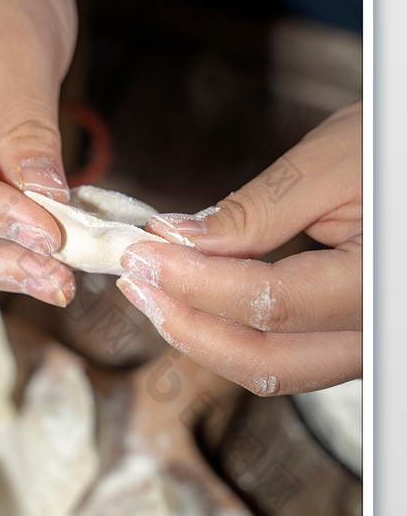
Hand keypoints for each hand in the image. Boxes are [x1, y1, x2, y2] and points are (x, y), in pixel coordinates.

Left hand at [118, 101, 361, 394]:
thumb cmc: (394, 146)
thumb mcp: (332, 162)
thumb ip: (257, 210)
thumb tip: (179, 239)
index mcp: (380, 283)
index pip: (274, 302)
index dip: (197, 282)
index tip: (141, 253)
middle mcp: (376, 330)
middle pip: (269, 361)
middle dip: (188, 325)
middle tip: (135, 280)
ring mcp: (365, 342)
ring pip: (274, 370)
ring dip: (204, 337)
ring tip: (152, 291)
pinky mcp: (348, 336)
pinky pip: (286, 355)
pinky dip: (232, 333)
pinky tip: (193, 299)